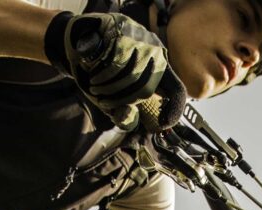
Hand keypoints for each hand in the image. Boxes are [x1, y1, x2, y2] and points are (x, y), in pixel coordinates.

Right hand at [44, 11, 170, 110]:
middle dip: (121, 101)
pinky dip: (102, 74)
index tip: (162, 124)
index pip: (178, 91)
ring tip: (96, 89)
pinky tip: (94, 76)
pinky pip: (115, 61)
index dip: (174, 110)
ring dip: (108, 88)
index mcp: (161, 69)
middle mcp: (157, 52)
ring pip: (130, 76)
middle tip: (103, 102)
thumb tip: (127, 119)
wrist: (83, 39)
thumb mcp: (115, 100)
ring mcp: (142, 40)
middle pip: (146, 89)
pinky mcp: (125, 31)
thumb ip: (124, 115)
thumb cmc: (105, 74)